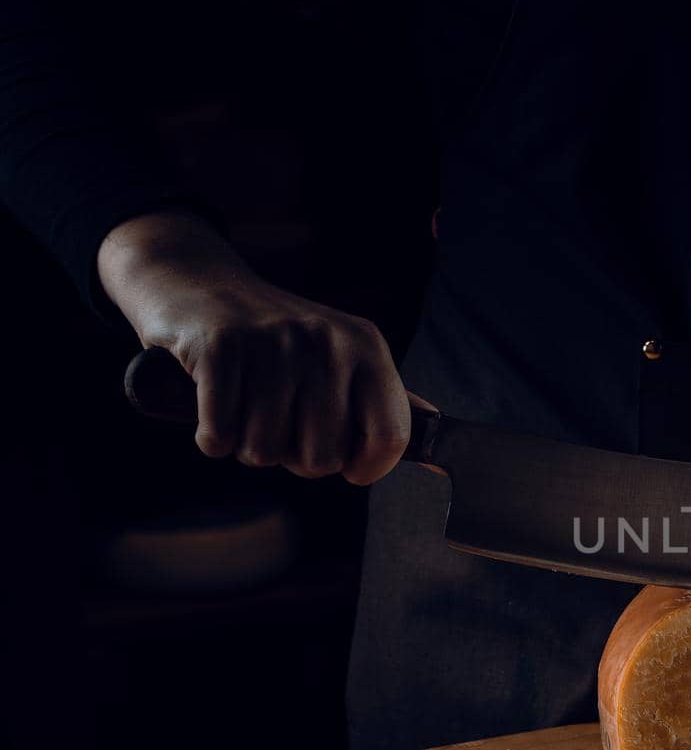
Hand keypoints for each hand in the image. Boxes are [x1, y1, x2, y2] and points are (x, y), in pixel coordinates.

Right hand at [97, 210, 410, 483]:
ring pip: (264, 453)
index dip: (365, 468)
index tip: (346, 465)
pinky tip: (214, 404)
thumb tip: (436, 428)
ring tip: (245, 402)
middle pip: (321, 459)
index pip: (390, 438)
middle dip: (293, 455)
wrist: (196, 282)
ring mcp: (273, 343)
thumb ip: (381, 397)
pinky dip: (211, 436)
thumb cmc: (275, 339)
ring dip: (247, 443)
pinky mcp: (220, 348)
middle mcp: (326, 342)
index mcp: (366, 348)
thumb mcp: (339, 354)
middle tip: (276, 417)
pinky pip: (219, 436)